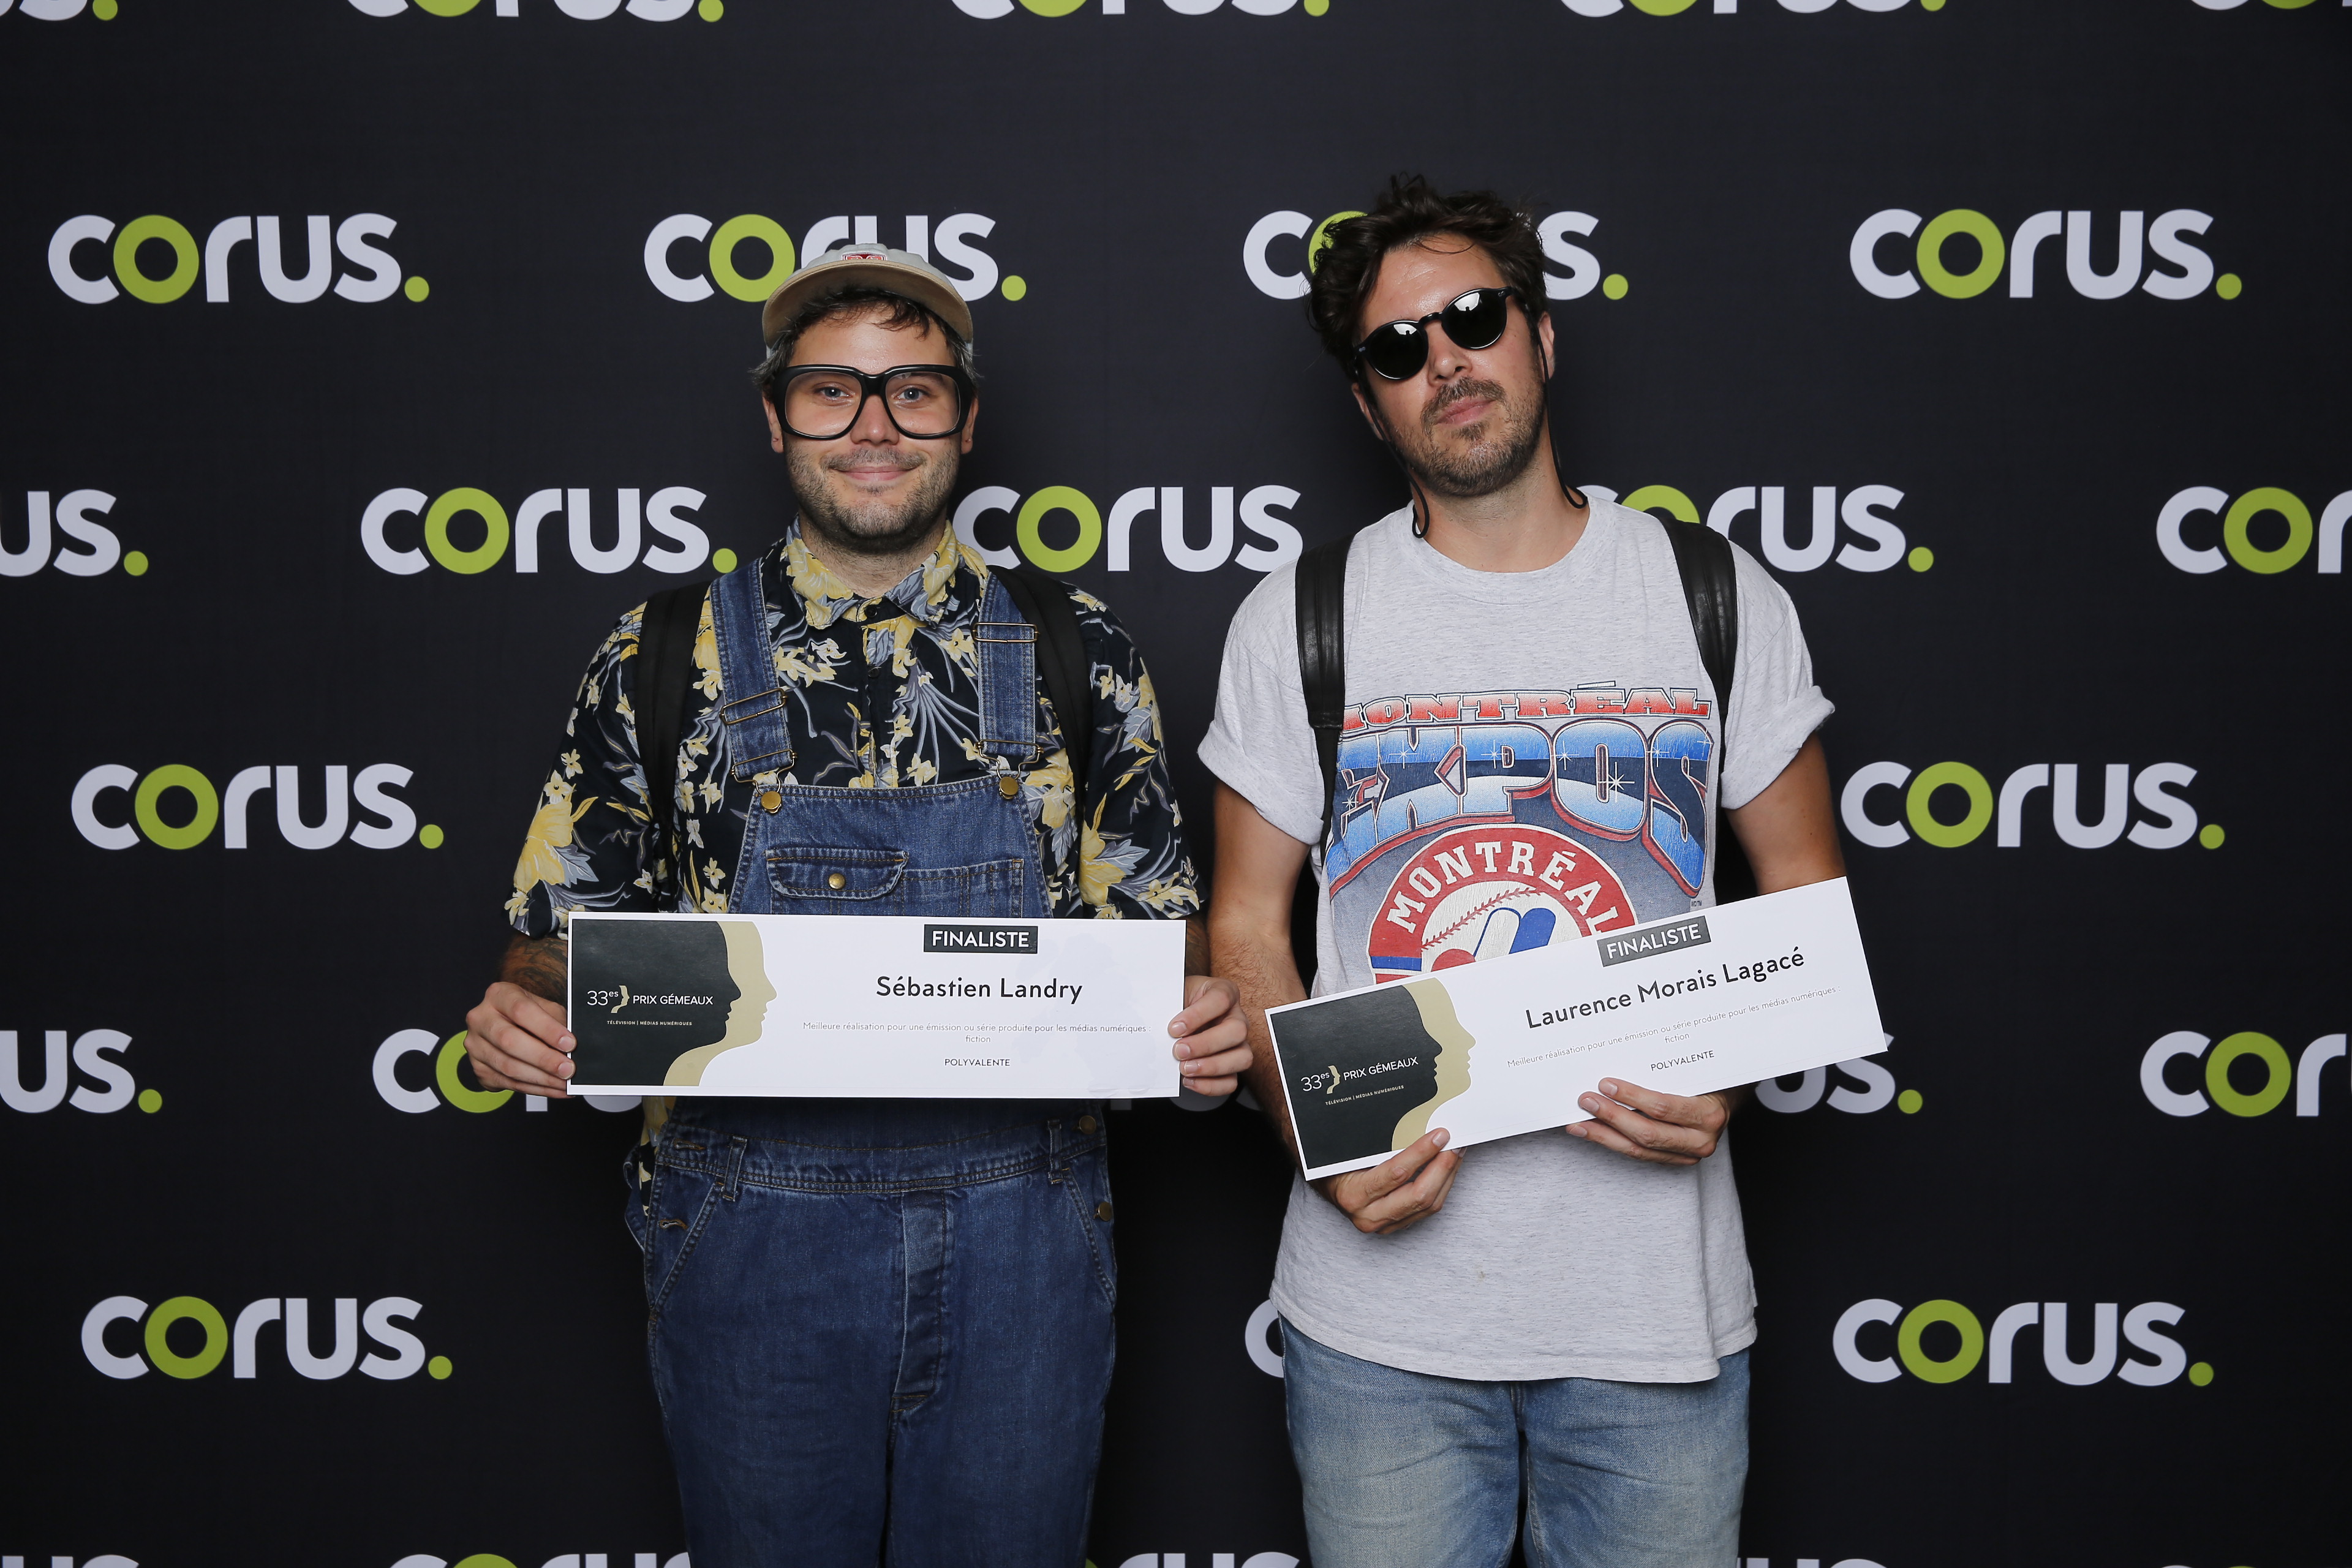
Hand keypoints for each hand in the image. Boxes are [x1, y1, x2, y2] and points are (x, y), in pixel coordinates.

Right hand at [463, 981, 575, 1097]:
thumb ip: (557, 1022)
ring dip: (541, 1078)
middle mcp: (481, 1018)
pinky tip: (553, 1088)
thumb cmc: (529, 1014)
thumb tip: (573, 1046)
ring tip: (564, 1083)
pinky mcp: (479, 1068)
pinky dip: (535, 1088)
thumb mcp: (544, 1008)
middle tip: (567, 1069)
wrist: (505, 1024)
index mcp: (498, 995)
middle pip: (510, 1041)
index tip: (569, 1043)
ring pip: (508, 1066)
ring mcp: (476, 1045)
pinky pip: (508, 1082)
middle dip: (543, 1058)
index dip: (547, 1029)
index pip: (521, 1011)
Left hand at [1170, 974, 1252, 1096]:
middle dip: (1205, 1044)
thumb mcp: (1174, 995)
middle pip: (1237, 1030)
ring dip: (1211, 1067)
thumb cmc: (1180, 1002)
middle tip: (1179, 1050)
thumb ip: (1169, 1005)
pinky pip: (1232, 1081)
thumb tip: (1155, 1021)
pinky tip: (1190, 1080)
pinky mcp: (1232, 1065)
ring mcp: (1239, 1043)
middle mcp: (1236, 1017)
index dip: (1198, 1015)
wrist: (1179, 1016)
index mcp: (1224, 992)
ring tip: (1185, 1068)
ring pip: (1242, 1058)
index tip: (1174, 1028)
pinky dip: (1210, 1085)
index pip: (1221, 999)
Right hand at [1312, 1130, 1461, 1234]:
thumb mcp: (1350, 1150)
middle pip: (1419, 1195)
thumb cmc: (1335, 1164)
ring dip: (1447, 1177)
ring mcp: (1383, 1224)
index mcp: (1353, 1194)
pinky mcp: (1395, 1225)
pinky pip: (1426, 1210)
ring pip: (1428, 1205)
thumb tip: (1416, 1121)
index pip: (1396, 1173)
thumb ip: (1378, 1142)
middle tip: (1454, 1144)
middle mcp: (1368, 1215)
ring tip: (1456, 1153)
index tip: (1439, 1135)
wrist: (1324, 1185)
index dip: (1422, 1153)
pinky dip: (1441, 1188)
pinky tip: (1446, 1170)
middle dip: (1442, 1167)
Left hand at [1566, 1079, 1729, 1165]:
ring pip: (1639, 1150)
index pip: (1662, 1107)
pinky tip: (1593, 1132)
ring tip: (1578, 1123)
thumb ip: (1668, 1071)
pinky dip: (1613, 1142)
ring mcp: (1689, 1154)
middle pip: (1647, 1133)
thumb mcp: (1697, 1071)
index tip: (1605, 1084)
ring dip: (1604, 1136)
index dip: (1631, 1097)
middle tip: (1586, 1101)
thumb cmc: (1710, 1080)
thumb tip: (1621, 1059)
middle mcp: (1701, 1139)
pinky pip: (1640, 1155)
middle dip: (1611, 1117)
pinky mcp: (1677, 1161)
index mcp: (1708, 1114)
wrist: (1730, 1100)